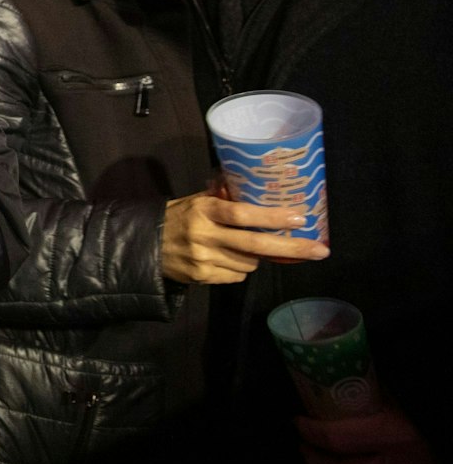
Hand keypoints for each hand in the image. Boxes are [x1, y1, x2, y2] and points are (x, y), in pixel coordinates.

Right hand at [160, 192, 328, 283]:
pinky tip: (226, 260)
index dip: (273, 216)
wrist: (144, 246)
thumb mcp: (196, 201)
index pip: (242, 213)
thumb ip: (223, 198)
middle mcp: (204, 235)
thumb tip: (258, 185)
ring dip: (256, 257)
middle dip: (291, 248)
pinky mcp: (202, 278)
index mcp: (204, 210)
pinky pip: (236, 276)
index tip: (300, 218)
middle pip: (255, 244)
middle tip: (320, 250)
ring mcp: (203, 259)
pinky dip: (239, 269)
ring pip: (249, 263)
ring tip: (243, 248)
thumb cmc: (176, 217)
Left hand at [300, 408, 441, 463]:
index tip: (299, 421)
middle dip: (310, 455)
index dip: (310, 430)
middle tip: (304, 444)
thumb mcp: (401, 417)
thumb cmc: (417, 444)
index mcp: (392, 436)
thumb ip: (375, 399)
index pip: (335, 437)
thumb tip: (343, 375)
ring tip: (310, 459)